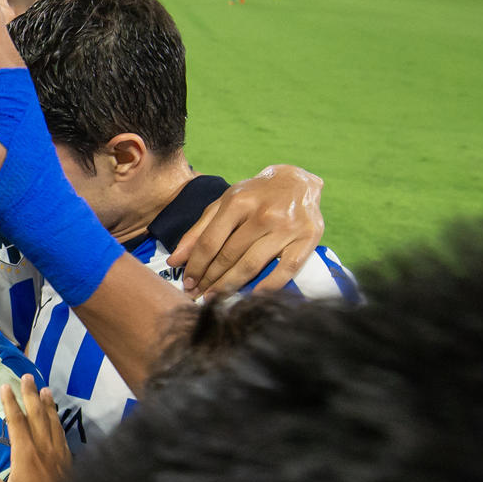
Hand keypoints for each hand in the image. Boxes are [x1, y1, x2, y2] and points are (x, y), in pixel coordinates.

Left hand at [166, 165, 325, 297]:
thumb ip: (198, 231)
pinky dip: (268, 286)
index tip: (187, 282)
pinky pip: (286, 269)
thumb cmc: (254, 196)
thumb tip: (174, 261)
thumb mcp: (223, 204)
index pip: (210, 242)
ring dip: (230, 287)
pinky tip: (252, 296)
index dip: (196, 266)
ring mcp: (287, 227)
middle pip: (229, 256)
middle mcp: (264, 214)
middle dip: (209, 280)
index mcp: (239, 202)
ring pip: (252, 265)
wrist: (298, 182)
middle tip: (197, 295)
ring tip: (215, 299)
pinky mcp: (309, 238)